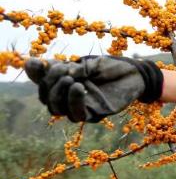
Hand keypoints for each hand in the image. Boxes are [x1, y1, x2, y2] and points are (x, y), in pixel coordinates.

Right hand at [24, 56, 162, 122]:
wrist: (137, 74)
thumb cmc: (113, 67)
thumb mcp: (87, 63)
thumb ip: (64, 67)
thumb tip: (35, 64)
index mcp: (65, 80)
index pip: (42, 81)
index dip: (36, 73)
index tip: (37, 63)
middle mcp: (69, 95)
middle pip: (46, 97)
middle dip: (49, 82)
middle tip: (64, 70)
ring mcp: (80, 106)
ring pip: (56, 109)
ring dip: (58, 93)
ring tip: (71, 79)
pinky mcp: (93, 114)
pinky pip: (75, 114)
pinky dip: (73, 101)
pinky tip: (78, 87)